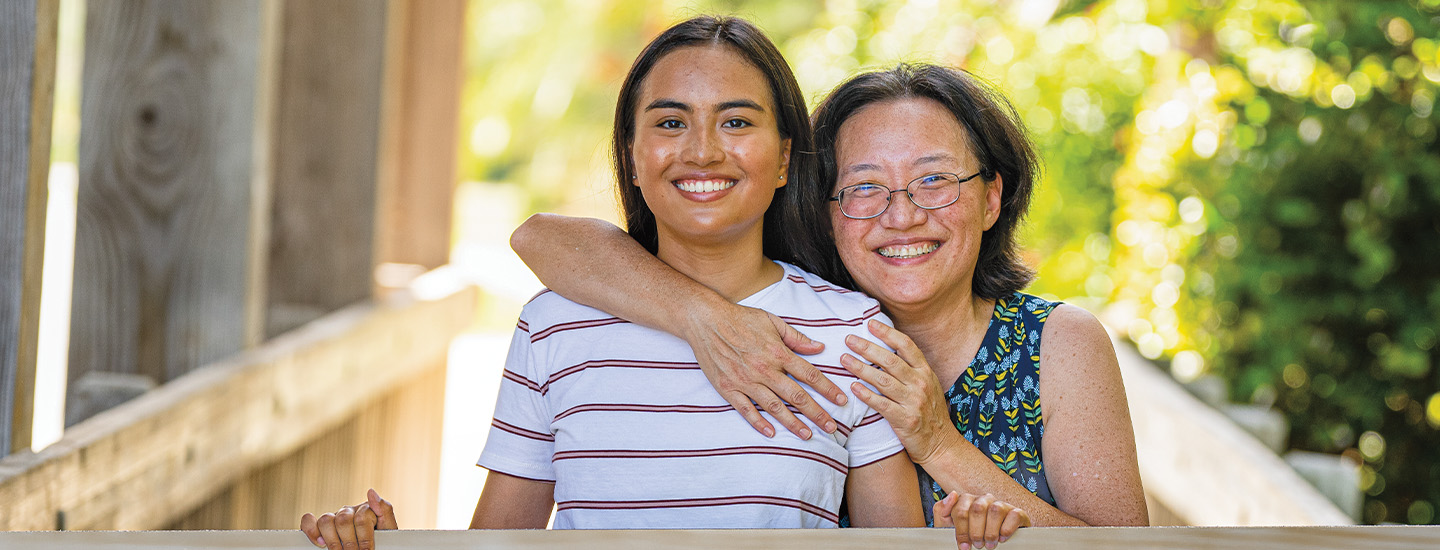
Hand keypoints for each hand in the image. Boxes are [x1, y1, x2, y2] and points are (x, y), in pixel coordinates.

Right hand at [300, 489, 397, 548]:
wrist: (375, 548)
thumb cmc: (381, 542)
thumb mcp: (389, 528)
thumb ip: (385, 510)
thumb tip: (371, 492)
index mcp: (366, 509)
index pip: (361, 518)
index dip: (364, 538)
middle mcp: (349, 511)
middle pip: (343, 520)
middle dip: (349, 542)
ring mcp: (333, 518)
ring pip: (326, 521)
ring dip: (333, 541)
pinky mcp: (319, 527)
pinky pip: (308, 522)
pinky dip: (311, 531)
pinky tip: (320, 543)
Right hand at [681, 300, 841, 439]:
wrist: (705, 320)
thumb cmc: (740, 318)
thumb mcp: (772, 321)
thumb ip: (796, 337)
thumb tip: (819, 347)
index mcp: (777, 352)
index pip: (809, 374)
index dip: (827, 389)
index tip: (841, 400)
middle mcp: (764, 369)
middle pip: (796, 396)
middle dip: (816, 413)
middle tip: (831, 427)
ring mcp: (745, 380)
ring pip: (774, 407)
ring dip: (792, 423)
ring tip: (808, 435)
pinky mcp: (728, 388)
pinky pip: (746, 410)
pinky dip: (758, 423)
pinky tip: (771, 433)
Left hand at [841, 319, 957, 463]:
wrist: (941, 444)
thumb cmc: (929, 413)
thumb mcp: (926, 386)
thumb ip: (910, 369)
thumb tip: (885, 349)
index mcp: (926, 372)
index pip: (906, 345)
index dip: (887, 332)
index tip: (870, 323)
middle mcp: (921, 384)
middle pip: (890, 360)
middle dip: (867, 347)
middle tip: (849, 339)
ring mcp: (913, 402)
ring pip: (883, 380)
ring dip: (861, 368)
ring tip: (844, 359)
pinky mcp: (905, 420)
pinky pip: (881, 404)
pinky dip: (866, 394)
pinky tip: (853, 386)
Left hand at [934, 491, 1030, 549]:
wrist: (992, 548)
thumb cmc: (969, 536)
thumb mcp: (949, 526)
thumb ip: (942, 511)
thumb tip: (953, 494)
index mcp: (966, 500)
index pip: (961, 510)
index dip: (961, 531)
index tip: (964, 546)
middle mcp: (984, 499)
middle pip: (977, 509)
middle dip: (976, 531)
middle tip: (978, 545)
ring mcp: (1001, 504)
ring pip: (995, 510)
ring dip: (991, 531)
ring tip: (990, 545)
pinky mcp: (1017, 512)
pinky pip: (1014, 515)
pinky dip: (1007, 529)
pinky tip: (1003, 538)